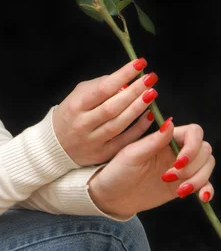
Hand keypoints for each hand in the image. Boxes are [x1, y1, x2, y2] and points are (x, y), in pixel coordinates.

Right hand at [52, 58, 158, 164]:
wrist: (56, 145)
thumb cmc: (72, 112)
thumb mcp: (78, 94)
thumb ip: (99, 86)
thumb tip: (124, 80)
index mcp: (77, 105)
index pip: (102, 89)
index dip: (122, 76)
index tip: (139, 64)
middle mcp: (83, 124)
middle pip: (112, 107)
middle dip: (134, 91)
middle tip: (150, 78)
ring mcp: (93, 141)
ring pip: (119, 124)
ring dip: (138, 108)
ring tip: (152, 93)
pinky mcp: (102, 154)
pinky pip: (124, 141)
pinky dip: (138, 129)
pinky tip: (149, 116)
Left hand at [87, 119, 214, 217]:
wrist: (113, 196)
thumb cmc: (117, 171)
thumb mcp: (132, 154)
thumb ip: (154, 141)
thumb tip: (171, 122)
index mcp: (164, 138)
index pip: (193, 132)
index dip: (193, 146)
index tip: (179, 161)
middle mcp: (176, 150)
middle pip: (204, 150)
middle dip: (194, 165)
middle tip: (171, 176)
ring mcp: (181, 168)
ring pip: (207, 166)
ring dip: (199, 178)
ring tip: (179, 189)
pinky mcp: (183, 185)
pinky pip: (205, 184)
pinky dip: (207, 189)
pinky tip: (201, 197)